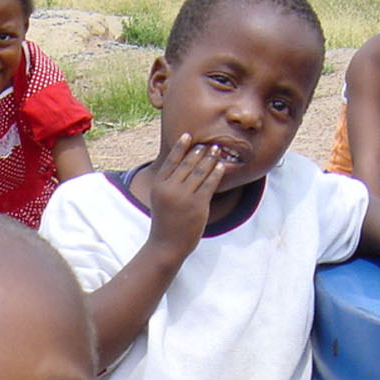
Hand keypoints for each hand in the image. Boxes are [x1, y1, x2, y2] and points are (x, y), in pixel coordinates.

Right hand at [148, 133, 226, 261]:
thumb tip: (182, 165)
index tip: (188, 135)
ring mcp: (184, 196)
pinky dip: (216, 173)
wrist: (167, 245)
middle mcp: (170, 188)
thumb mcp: (160, 199)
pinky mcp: (198, 204)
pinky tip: (221, 166)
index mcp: (159, 185)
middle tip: (208, 143)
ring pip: (200, 171)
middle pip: (187, 163)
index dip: (180, 146)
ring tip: (216, 150)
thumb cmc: (165, 222)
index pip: (171, 161)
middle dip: (199, 151)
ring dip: (210, 158)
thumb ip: (168, 183)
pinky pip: (209, 184)